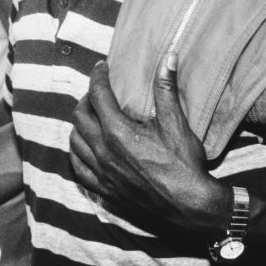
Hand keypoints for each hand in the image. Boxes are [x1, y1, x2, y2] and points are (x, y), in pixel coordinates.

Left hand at [69, 53, 230, 240]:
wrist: (190, 209)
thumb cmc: (185, 166)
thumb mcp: (177, 124)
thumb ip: (166, 89)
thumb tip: (168, 57)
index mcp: (118, 133)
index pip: (98, 95)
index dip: (98, 76)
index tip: (102, 67)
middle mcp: (103, 152)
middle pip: (80, 116)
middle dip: (87, 99)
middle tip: (98, 93)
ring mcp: (101, 174)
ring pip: (75, 142)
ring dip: (79, 125)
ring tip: (90, 118)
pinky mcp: (104, 191)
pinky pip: (78, 169)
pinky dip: (77, 153)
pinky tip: (84, 148)